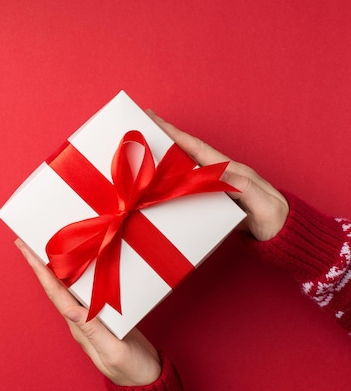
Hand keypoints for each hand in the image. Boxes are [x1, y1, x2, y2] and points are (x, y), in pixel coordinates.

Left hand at [15, 238, 161, 385]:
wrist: (149, 380)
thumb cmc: (132, 370)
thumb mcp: (113, 351)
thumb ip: (92, 330)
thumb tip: (69, 309)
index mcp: (79, 326)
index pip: (54, 293)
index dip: (39, 270)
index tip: (25, 249)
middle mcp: (81, 319)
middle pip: (56, 285)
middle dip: (41, 263)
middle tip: (28, 239)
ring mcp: (93, 316)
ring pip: (71, 285)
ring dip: (58, 264)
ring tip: (47, 244)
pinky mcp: (106, 314)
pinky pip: (88, 288)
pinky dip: (81, 272)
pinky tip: (81, 261)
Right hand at [147, 110, 288, 240]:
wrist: (284, 236)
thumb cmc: (275, 219)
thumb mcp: (261, 203)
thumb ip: (241, 186)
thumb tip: (217, 173)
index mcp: (231, 170)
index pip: (198, 148)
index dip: (176, 134)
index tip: (155, 120)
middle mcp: (221, 174)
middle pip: (188, 152)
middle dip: (165, 138)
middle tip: (141, 127)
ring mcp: (217, 186)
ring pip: (186, 167)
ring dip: (166, 157)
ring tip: (144, 150)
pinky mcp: (214, 199)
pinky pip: (188, 185)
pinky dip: (172, 179)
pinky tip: (160, 181)